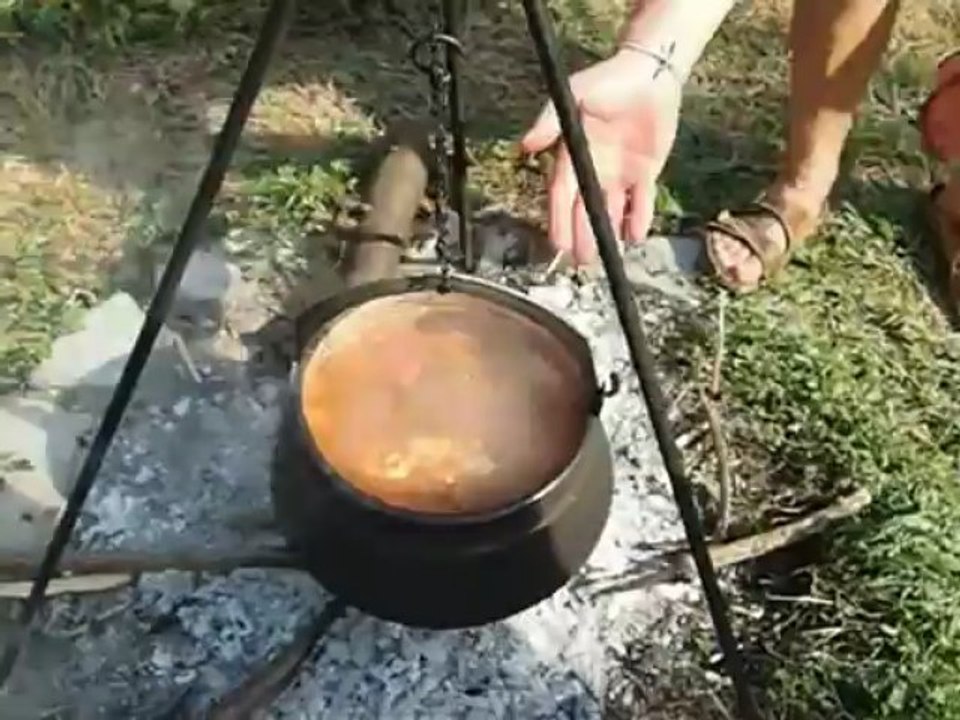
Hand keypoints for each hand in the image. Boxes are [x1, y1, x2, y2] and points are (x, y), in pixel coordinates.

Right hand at [521, 50, 682, 263]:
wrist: (650, 73)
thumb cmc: (608, 80)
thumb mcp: (576, 95)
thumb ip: (551, 121)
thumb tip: (525, 145)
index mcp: (574, 155)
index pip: (564, 195)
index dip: (559, 220)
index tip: (557, 244)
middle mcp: (595, 170)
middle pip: (585, 209)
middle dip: (581, 236)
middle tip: (579, 262)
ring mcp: (620, 174)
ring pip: (611, 211)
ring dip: (607, 235)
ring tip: (603, 258)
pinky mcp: (645, 173)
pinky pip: (641, 202)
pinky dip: (638, 219)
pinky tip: (634, 237)